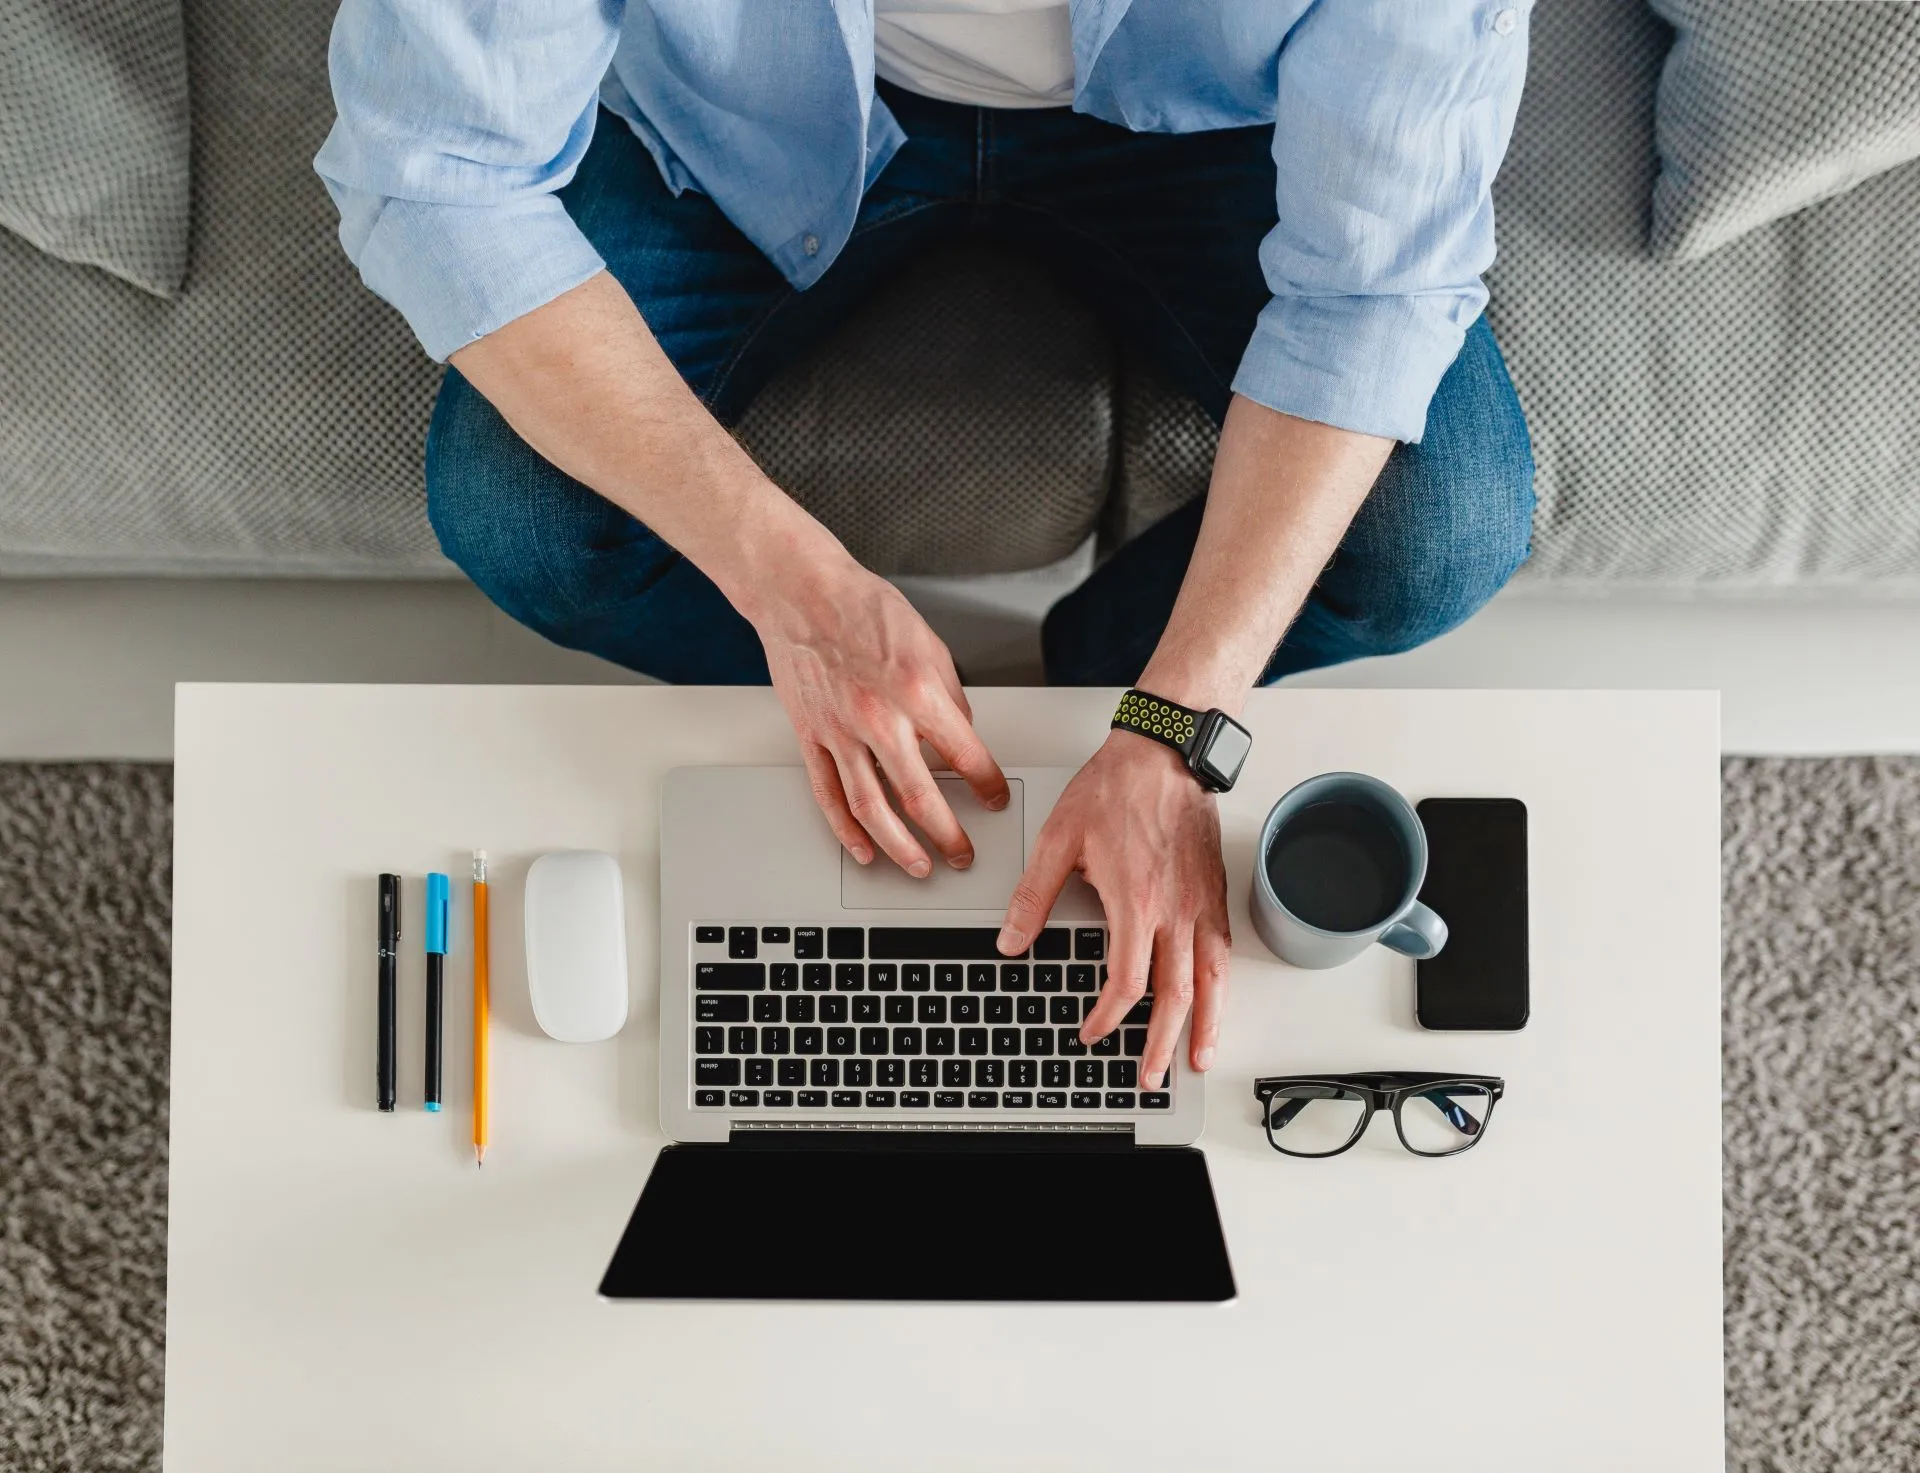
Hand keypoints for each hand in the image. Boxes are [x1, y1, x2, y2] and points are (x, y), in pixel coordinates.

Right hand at [750, 550, 1009, 874]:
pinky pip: (828, 794)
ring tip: (919, 866)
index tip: (994, 800)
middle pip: (920, 797)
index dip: (987, 786)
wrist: (801, 592)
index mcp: (918, 693)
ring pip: (871, 808)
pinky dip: (846, 830)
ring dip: (899, 846)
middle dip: (948, 835)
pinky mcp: (810, 736)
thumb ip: (950, 695)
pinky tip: (863, 849)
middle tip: (962, 853)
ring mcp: (840, 732)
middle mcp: (879, 718)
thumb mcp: (929, 644)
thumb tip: (961, 734)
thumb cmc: (862, 608)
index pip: (966, 756)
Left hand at [996, 732, 1230, 1087]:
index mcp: (1135, 900)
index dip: (1108, 1017)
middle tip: (1150, 1076)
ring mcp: (1202, 904)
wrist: (1165, 753)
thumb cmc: (1116, 787)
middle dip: (1161, 1044)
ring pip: (1211, 981)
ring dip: (1205, 1026)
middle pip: (1174, 995)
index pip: (1126, 981)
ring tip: (1197, 1058)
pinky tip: (1216, 1005)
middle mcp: (1176, 909)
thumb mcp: (1059, 838)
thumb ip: (1034, 896)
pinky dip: (1222, 989)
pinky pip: (1223, 953)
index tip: (1091, 1032)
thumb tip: (1011, 940)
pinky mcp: (1216, 894)